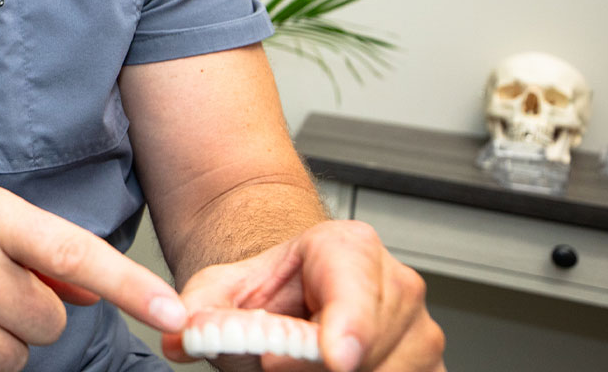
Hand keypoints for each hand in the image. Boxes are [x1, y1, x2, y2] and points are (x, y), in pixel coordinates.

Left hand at [159, 220, 444, 370]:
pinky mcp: (428, 367)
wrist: (293, 296)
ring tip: (294, 363)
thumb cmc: (270, 291)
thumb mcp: (223, 291)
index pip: (355, 296)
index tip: (332, 356)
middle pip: (372, 347)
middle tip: (273, 364)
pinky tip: (324, 371)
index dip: (345, 331)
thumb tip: (179, 337)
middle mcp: (397, 286)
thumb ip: (199, 311)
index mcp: (349, 249)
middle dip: (320, 369)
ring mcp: (420, 332)